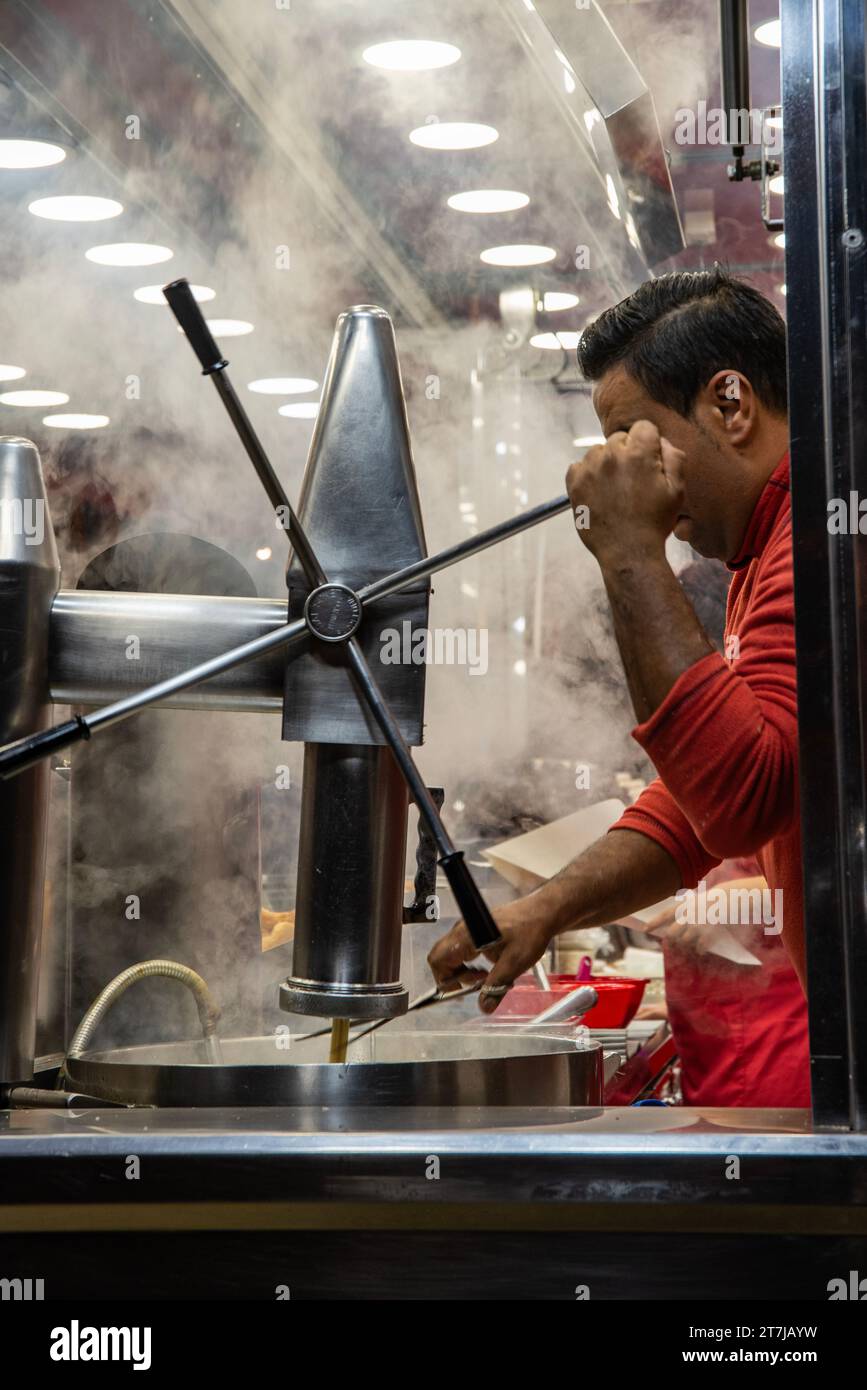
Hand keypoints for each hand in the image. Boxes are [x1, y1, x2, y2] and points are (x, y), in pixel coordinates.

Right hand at [427, 897, 554, 1013]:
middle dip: (456, 977)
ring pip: (452, 954)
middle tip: (478, 984)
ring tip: (487, 976)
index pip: (438, 960)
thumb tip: (484, 1007)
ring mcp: (468, 927)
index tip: (462, 991)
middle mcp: (462, 930)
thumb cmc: (528, 933)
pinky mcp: (476, 928)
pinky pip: (463, 948)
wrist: (542, 913)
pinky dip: (471, 962)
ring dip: (465, 970)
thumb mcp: (513, 965)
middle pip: (442, 958)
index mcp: (466, 936)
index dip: (444, 980)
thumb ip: (495, 987)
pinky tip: (490, 965)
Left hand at [566, 420, 685, 561]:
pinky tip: (599, 492)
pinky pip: (578, 466)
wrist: (628, 552)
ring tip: (615, 488)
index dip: (648, 443)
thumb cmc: (655, 522)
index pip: (643, 427)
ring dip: (606, 463)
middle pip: (619, 438)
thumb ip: (674, 457)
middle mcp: (610, 455)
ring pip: (598, 451)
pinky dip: (587, 474)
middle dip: (627, 453)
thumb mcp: (677, 490)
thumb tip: (660, 440)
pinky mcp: (574, 484)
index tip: (649, 461)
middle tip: (633, 480)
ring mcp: (589, 469)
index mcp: (638, 453)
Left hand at [644, 903, 712, 955]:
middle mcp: (688, 916)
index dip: (654, 923)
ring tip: (690, 943)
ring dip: (686, 944)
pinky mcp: (708, 934)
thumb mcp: (694, 901)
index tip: (644, 929)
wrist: (729, 898)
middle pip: (672, 934)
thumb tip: (671, 928)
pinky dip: (699, 950)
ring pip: (684, 941)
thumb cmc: (711, 900)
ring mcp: (697, 926)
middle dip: (671, 939)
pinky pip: (699, 947)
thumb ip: (683, 911)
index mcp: (684, 906)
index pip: (664, 915)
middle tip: (672, 942)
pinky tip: (700, 950)